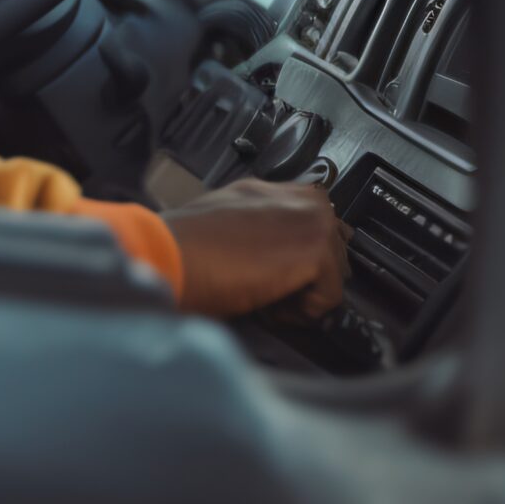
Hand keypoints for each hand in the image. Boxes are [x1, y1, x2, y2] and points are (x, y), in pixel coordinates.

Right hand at [163, 180, 352, 317]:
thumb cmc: (183, 245)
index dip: (298, 257)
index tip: (280, 276)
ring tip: (267, 298)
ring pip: (333, 273)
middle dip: (307, 276)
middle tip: (270, 291)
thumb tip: (272, 254)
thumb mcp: (223, 223)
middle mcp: (296, 198)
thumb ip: (254, 227)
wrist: (170, 252)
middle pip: (332, 249)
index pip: (313, 223)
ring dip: (304, 293)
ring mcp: (310, 220)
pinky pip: (330, 298)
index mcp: (269, 191)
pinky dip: (301, 313)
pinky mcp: (315, 250)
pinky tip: (269, 306)